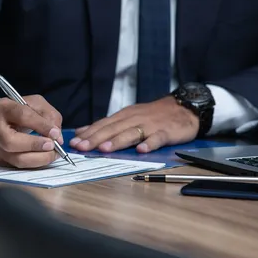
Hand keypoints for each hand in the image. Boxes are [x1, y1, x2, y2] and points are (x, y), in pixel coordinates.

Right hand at [0, 95, 63, 167]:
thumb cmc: (13, 112)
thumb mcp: (31, 103)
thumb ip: (48, 115)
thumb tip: (57, 136)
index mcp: (3, 109)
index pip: (22, 116)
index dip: (41, 125)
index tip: (56, 133)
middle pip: (12, 142)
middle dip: (36, 145)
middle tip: (52, 145)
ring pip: (16, 160)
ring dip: (39, 159)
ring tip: (53, 154)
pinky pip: (19, 166)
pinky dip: (35, 164)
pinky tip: (44, 158)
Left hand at [70, 96, 198, 152]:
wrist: (183, 107)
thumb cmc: (152, 115)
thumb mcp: (127, 117)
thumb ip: (106, 125)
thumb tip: (82, 132)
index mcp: (123, 116)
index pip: (102, 125)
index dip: (88, 134)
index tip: (74, 143)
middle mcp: (134, 119)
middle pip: (112, 129)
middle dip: (96, 138)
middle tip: (82, 147)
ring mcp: (150, 125)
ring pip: (131, 133)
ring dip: (117, 141)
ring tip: (105, 148)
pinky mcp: (166, 131)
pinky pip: (157, 138)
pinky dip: (150, 143)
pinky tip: (142, 150)